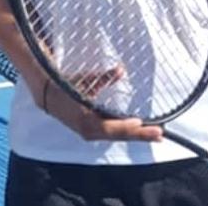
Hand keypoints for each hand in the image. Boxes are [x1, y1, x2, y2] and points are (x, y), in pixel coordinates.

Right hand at [38, 68, 162, 142]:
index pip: (110, 126)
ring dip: (136, 136)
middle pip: (118, 135)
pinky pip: (113, 135)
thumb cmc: (66, 86)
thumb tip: (121, 70)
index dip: (126, 126)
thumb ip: (103, 78)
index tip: (141, 123)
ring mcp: (91, 133)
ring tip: (155, 135)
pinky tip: (140, 132)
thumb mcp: (85, 80)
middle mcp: (89, 130)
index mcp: (85, 118)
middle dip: (139, 135)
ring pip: (117, 137)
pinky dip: (127, 134)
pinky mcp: (93, 132)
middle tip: (159, 134)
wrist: (48, 96)